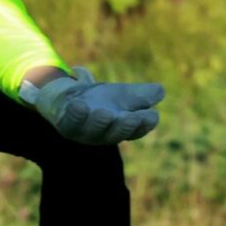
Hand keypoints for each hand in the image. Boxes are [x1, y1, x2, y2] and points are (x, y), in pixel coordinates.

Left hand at [24, 67, 165, 144]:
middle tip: (132, 117)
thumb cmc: (99, 99)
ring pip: (92, 131)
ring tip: (104, 113)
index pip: (136, 130)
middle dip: (124, 126)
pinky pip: (70, 122)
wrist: (65, 96)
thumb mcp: (123, 95)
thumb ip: (141, 94)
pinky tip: (79, 105)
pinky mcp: (64, 123)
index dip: (144, 125)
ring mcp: (82, 131)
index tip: (152, 116)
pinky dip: (75, 114)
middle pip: (116, 134)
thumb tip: (160, 91)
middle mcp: (102, 134)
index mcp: (120, 127)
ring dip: (98, 122)